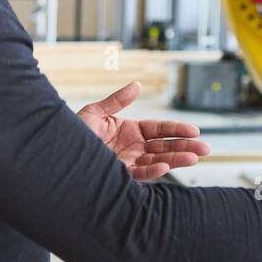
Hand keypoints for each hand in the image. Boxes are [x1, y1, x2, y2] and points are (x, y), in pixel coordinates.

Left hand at [77, 81, 209, 180]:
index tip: (194, 130)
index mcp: (130, 132)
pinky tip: (165, 166)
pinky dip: (153, 170)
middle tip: (206, 149)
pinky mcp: (119, 176)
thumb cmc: (72, 134)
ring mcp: (127, 163)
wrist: (56, 154)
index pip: (160, 130)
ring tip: (195, 158)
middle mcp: (132, 149)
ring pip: (158, 161)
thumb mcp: (95, 113)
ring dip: (176, 160)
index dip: (177, 129)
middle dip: (185, 147)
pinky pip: (139, 174)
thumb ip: (117, 100)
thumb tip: (137, 85)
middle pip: (165, 147)